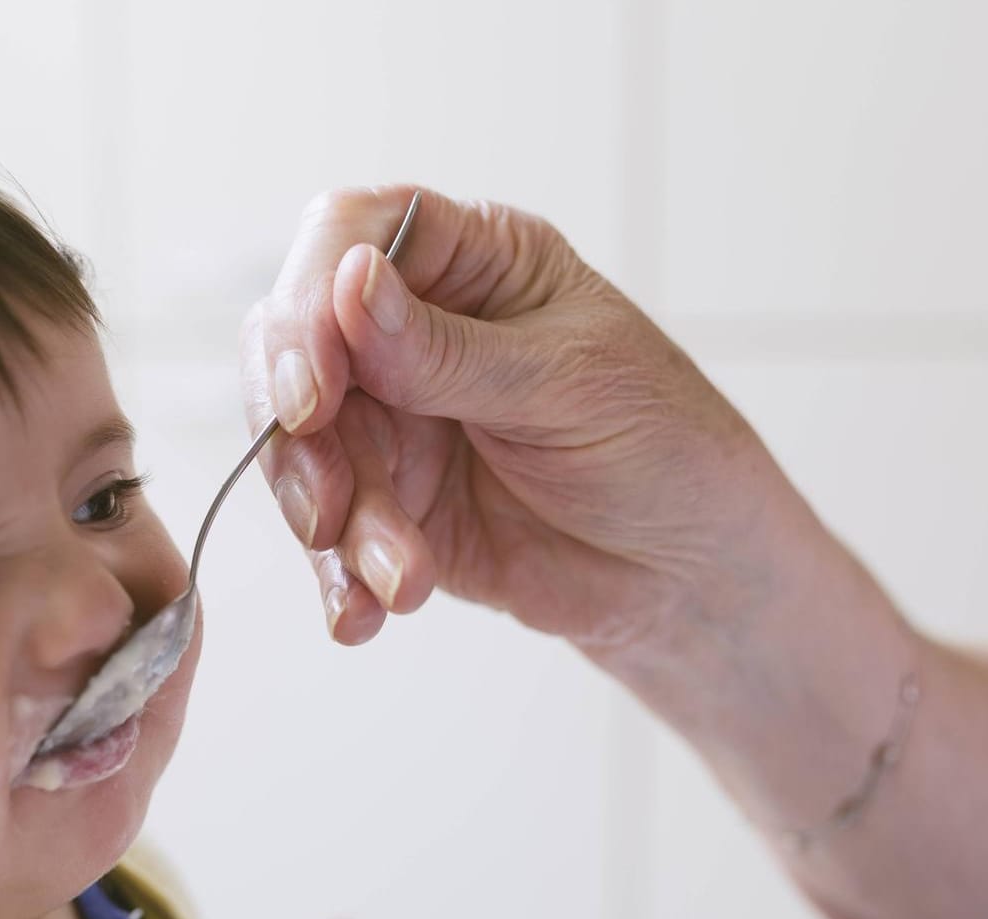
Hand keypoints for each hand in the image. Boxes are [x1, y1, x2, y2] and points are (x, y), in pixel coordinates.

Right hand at [241, 186, 777, 654]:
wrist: (691, 575)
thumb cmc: (664, 447)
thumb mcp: (568, 384)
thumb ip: (447, 350)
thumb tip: (349, 282)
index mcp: (471, 260)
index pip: (349, 235)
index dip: (310, 301)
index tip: (313, 388)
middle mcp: (412, 329)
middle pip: (296, 347)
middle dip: (299, 434)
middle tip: (325, 508)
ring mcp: (393, 418)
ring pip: (302, 449)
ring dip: (335, 523)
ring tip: (402, 579)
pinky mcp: (388, 503)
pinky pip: (328, 532)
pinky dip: (337, 577)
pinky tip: (363, 615)